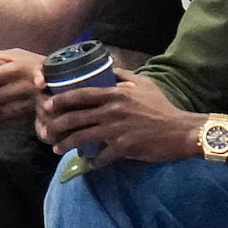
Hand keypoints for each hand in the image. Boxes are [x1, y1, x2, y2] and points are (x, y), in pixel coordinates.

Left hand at [36, 69, 202, 165]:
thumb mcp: (144, 84)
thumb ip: (123, 75)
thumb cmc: (162, 107)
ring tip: (55, 148)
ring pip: (82, 138)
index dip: (60, 99)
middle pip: (75, 117)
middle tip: (46, 129)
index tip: (47, 104)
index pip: (80, 94)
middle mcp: (112, 111)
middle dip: (56, 124)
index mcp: (115, 94)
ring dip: (66, 144)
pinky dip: (92, 160)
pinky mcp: (124, 148)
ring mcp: (117, 130)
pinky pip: (101, 156)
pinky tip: (86, 162)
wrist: (182, 131)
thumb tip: (108, 65)